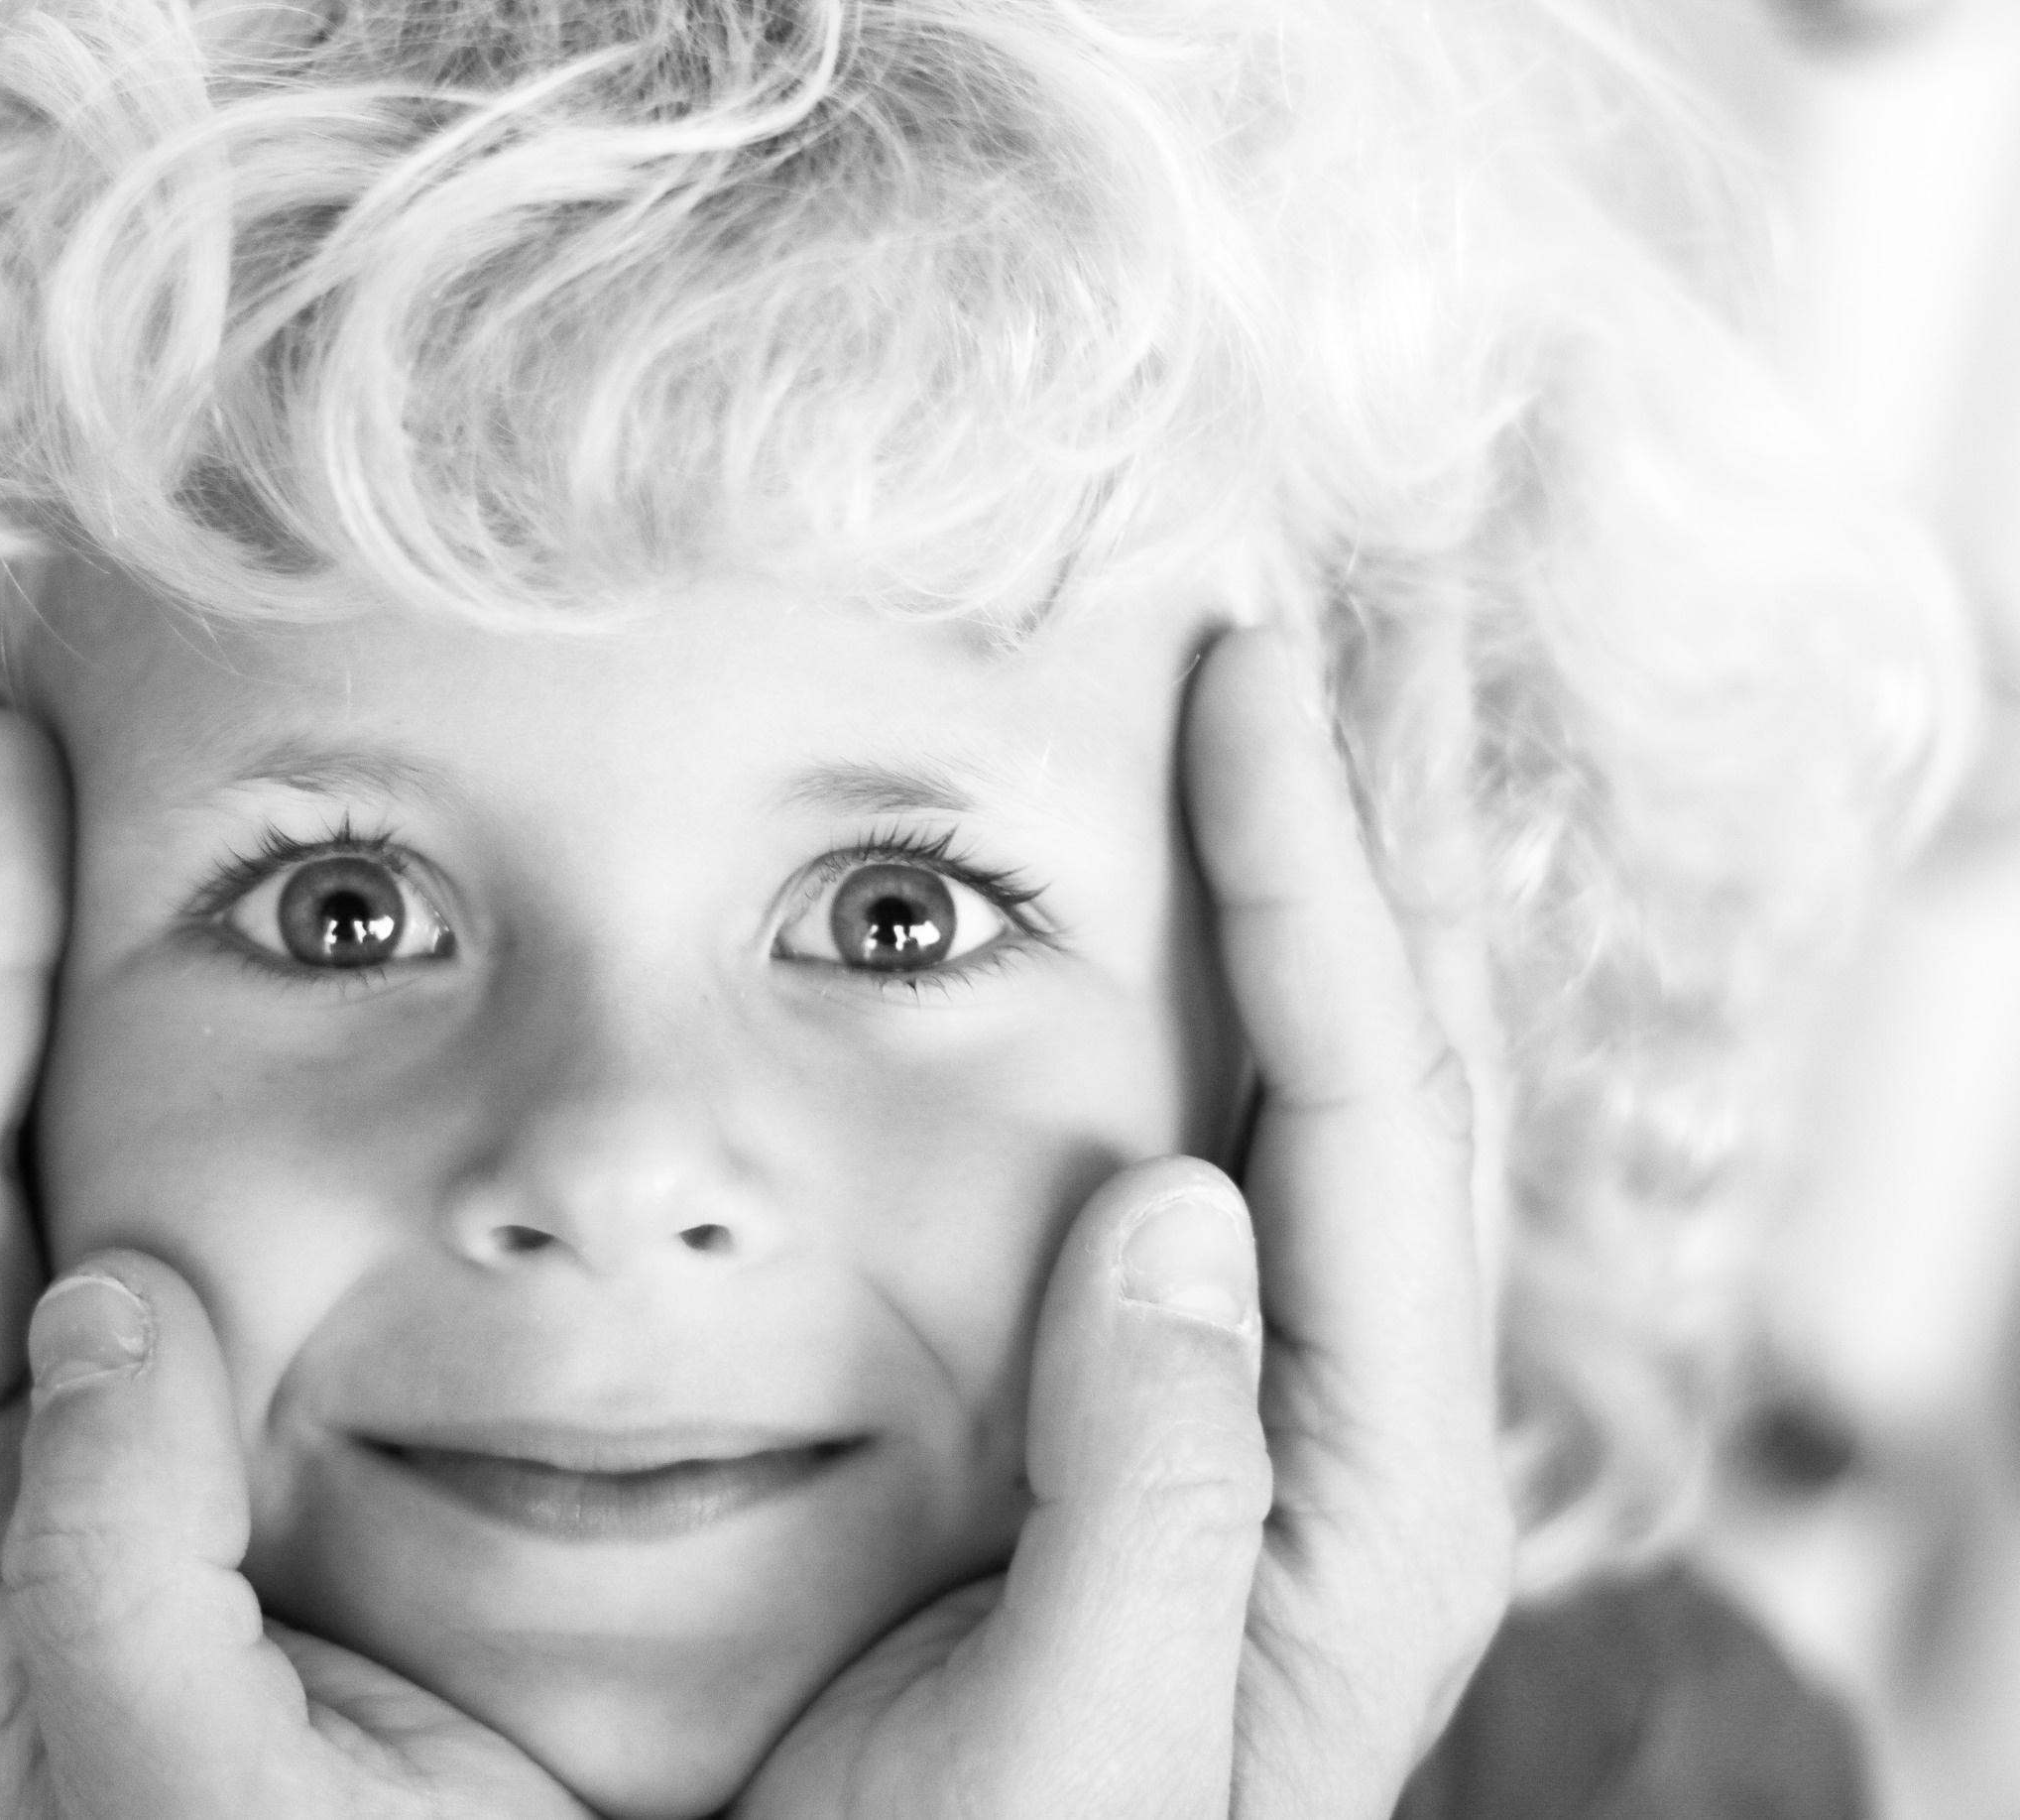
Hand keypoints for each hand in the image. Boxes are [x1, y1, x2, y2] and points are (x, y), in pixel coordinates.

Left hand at [0, 713, 591, 1819]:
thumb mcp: (193, 1788)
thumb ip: (113, 1577)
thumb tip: (107, 1301)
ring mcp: (100, 1464)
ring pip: (53, 1173)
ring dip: (52, 987)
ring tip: (75, 817)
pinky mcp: (210, 1459)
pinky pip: (173, 1225)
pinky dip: (166, 1086)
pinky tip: (213, 1005)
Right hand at [733, 625, 1512, 1819]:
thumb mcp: (1072, 1752)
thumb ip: (1149, 1497)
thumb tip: (1176, 1205)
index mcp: (1366, 1506)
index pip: (1370, 1121)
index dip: (1313, 880)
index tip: (1253, 681)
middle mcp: (1361, 1443)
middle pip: (1408, 1077)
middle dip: (1380, 846)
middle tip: (1351, 640)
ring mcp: (1289, 1429)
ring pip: (1342, 1109)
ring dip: (1328, 909)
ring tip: (1305, 736)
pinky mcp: (1198, 1431)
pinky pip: (1262, 1175)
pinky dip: (1249, 1021)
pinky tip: (1211, 952)